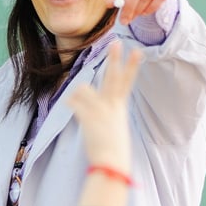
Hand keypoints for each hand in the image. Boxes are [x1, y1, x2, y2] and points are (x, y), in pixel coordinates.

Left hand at [68, 41, 141, 172]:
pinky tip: (68, 104)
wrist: (111, 164)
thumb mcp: (116, 128)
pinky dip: (70, 102)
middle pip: (113, 76)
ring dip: (79, 93)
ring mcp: (100, 110)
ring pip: (84, 88)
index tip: (137, 50)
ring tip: (79, 103)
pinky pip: (74, 102)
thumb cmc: (114, 151)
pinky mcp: (88, 117)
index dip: (132, 65)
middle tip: (116, 42)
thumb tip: (107, 115)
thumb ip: (111, 116)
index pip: (127, 81)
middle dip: (115, 58)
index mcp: (120, 107)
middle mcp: (112, 105)